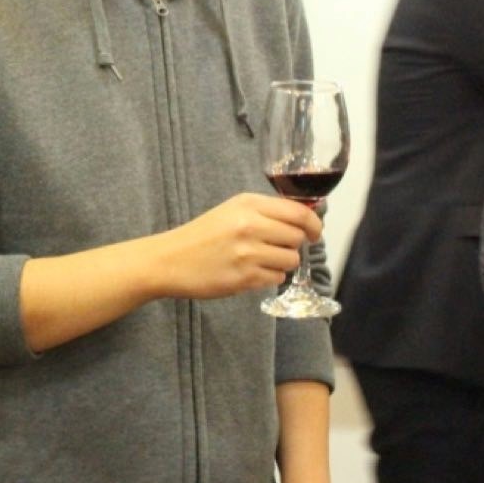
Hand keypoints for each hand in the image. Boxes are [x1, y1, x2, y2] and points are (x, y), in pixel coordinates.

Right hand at [148, 193, 319, 299]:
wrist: (169, 260)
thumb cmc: (201, 236)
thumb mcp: (231, 211)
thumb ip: (265, 212)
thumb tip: (304, 221)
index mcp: (247, 204)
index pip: (298, 212)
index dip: (313, 224)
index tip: (314, 232)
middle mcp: (249, 225)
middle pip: (298, 237)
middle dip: (293, 245)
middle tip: (276, 248)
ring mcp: (247, 252)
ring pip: (291, 260)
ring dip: (282, 263)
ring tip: (260, 261)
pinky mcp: (244, 277)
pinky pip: (276, 278)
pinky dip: (269, 277)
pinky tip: (250, 272)